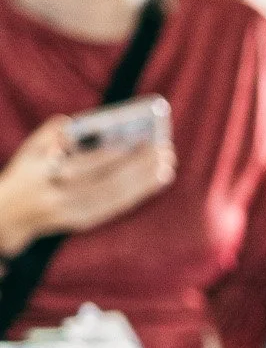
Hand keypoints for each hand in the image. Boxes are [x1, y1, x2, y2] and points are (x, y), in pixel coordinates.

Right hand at [0, 116, 175, 256]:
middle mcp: (57, 198)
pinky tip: (154, 182)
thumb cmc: (27, 171)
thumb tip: (86, 124)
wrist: (8, 214)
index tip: (138, 141)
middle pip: (104, 184)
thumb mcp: (31, 148)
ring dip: (143, 183)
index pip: (82, 166)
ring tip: (166, 165)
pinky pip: (113, 208)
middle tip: (165, 151)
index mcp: (42, 175)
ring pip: (113, 199)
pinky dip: (136, 194)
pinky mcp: (81, 223)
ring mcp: (70, 214)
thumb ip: (54, 133)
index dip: (112, 156)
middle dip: (137, 168)